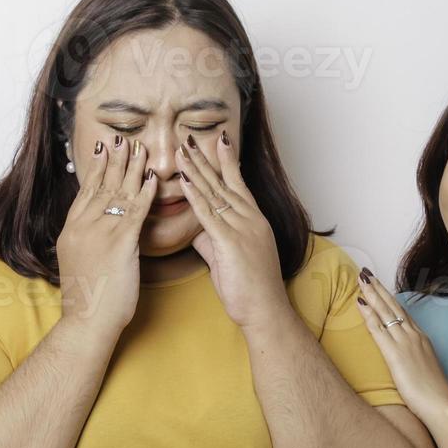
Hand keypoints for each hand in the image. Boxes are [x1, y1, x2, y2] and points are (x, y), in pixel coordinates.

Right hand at [55, 136, 158, 340]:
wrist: (85, 321)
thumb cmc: (87, 300)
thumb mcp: (80, 262)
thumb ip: (86, 241)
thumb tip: (94, 231)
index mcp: (71, 230)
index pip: (85, 191)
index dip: (96, 168)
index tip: (103, 149)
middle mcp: (82, 226)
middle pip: (101, 185)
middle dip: (114, 160)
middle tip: (122, 138)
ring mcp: (100, 233)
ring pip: (118, 193)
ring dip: (132, 168)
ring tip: (140, 148)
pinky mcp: (119, 243)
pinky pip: (136, 211)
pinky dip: (145, 193)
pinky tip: (153, 178)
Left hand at [176, 131, 288, 329]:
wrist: (265, 310)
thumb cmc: (249, 288)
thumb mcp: (228, 258)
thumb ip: (213, 240)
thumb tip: (197, 231)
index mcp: (254, 221)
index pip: (238, 184)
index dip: (227, 161)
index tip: (218, 140)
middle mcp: (251, 219)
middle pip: (224, 182)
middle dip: (206, 158)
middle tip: (191, 136)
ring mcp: (243, 229)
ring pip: (215, 193)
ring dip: (196, 169)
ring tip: (182, 150)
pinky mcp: (231, 242)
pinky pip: (209, 214)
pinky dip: (195, 195)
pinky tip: (185, 180)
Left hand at [355, 273, 447, 425]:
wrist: (441, 403)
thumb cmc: (433, 393)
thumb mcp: (424, 369)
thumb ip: (414, 359)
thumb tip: (406, 359)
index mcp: (421, 338)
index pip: (402, 313)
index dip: (389, 299)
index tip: (379, 286)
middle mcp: (413, 336)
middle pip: (392, 306)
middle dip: (378, 289)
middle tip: (365, 273)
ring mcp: (404, 343)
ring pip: (385, 312)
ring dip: (371, 294)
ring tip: (361, 280)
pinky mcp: (395, 354)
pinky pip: (378, 329)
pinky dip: (368, 315)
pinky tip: (359, 304)